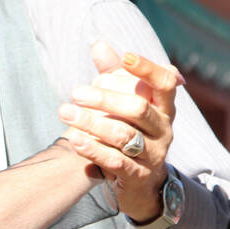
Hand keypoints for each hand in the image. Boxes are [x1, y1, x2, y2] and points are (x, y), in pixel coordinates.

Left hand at [57, 41, 181, 222]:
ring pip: (123, 135)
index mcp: (163, 107)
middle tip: (74, 93)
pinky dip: (93, 149)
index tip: (126, 57)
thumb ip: (113, 75)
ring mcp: (153, 154)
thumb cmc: (130, 133)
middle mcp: (163, 129)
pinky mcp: (138, 176)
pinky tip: (74, 140)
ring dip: (91, 123)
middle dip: (104, 98)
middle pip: (138, 108)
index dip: (148, 68)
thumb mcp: (123, 104)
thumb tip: (97, 43)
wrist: (140, 184)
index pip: (165, 82)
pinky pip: (115, 161)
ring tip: (64, 112)